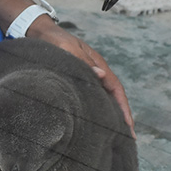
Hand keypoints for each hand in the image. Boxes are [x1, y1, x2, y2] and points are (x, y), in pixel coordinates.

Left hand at [26, 15, 134, 135]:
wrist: (41, 33)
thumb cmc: (56, 41)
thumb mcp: (68, 49)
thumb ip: (84, 62)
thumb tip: (101, 76)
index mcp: (98, 65)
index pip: (116, 89)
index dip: (124, 108)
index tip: (129, 126)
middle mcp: (96, 71)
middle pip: (114, 96)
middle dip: (122, 116)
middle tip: (127, 137)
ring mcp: (88, 75)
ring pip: (104, 97)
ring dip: (111, 113)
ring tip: (116, 133)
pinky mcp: (78, 78)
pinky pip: (93, 96)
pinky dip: (98, 108)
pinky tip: (96, 119)